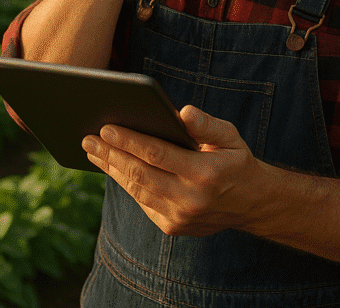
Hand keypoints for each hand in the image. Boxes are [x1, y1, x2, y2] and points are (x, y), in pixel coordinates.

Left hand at [82, 105, 261, 236]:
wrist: (251, 204)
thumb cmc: (235, 160)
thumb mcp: (229, 136)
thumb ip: (206, 124)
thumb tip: (182, 112)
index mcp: (205, 173)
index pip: (157, 154)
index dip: (129, 141)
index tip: (106, 128)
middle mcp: (190, 199)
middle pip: (140, 174)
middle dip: (110, 155)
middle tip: (87, 138)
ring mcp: (180, 217)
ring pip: (136, 190)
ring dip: (111, 169)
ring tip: (92, 151)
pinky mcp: (172, 226)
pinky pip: (141, 201)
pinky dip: (125, 183)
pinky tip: (112, 166)